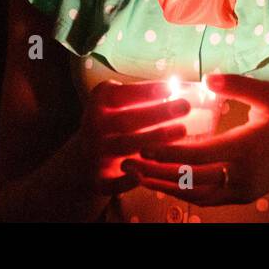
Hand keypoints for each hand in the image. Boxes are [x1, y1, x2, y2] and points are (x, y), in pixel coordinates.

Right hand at [76, 79, 190, 199]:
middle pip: (126, 121)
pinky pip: (112, 182)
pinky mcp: (96, 180)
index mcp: (97, 103)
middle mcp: (92, 126)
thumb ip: (139, 96)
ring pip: (124, 146)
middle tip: (185, 106)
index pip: (121, 95)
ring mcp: (92, 154)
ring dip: (153, 139)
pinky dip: (126, 181)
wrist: (83, 158)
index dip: (145, 92)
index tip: (171, 87)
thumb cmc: (113, 123)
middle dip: (157, 113)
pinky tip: (146, 174)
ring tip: (182, 130)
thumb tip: (176, 85)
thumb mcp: (117, 104)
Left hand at [120, 73, 268, 206]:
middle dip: (155, 172)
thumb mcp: (268, 93)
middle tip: (128, 162)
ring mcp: (243, 190)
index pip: (196, 154)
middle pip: (189, 180)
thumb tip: (204, 78)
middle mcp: (241, 174)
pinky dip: (185, 191)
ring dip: (166, 186)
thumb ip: (235, 85)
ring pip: (195, 195)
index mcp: (245, 148)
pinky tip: (168, 181)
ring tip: (140, 175)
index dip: (166, 151)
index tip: (141, 145)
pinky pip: (208, 199)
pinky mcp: (245, 196)